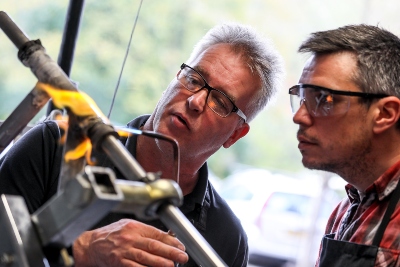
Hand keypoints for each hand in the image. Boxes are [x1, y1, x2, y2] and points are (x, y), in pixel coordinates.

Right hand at [73, 219, 187, 266]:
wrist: (91, 245)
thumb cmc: (111, 234)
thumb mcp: (129, 226)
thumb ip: (146, 231)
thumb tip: (166, 237)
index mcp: (134, 227)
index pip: (156, 233)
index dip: (170, 241)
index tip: (180, 246)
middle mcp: (129, 238)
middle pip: (153, 246)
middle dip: (170, 252)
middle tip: (182, 256)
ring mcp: (124, 252)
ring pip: (146, 258)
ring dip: (161, 263)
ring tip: (172, 265)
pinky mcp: (120, 263)